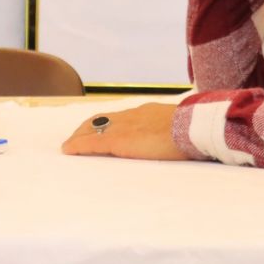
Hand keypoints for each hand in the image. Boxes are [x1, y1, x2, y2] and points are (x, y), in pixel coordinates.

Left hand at [61, 102, 189, 159]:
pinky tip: (69, 150)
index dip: (108, 123)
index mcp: (148, 113)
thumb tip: (178, 141)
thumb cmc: (194, 130)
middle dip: (87, 128)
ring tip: (70, 146)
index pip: (121, 117)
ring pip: (93, 128)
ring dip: (79, 136)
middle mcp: (132, 116)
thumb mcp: (181, 128)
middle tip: (77, 138)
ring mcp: (124, 127)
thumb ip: (173, 133)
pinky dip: (78, 145)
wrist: (193, 127)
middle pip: (102, 119)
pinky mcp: (119, 140)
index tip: (101, 129)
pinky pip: (92, 142)